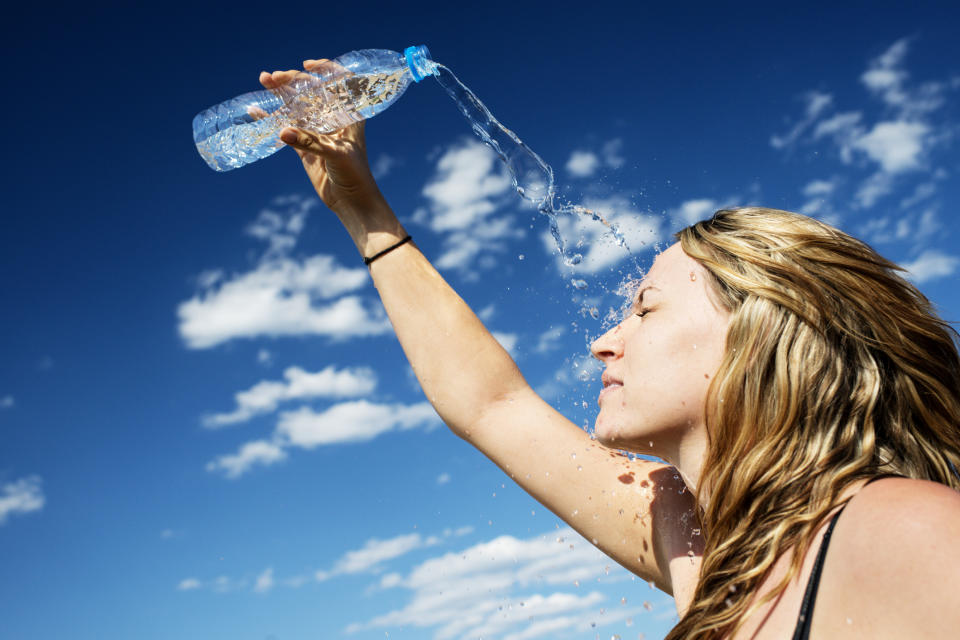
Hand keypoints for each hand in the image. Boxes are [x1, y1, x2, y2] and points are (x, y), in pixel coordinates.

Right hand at [258, 60, 387, 218]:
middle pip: (312, 92)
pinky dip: (272, 119)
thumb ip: (310, 142)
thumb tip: (283, 132)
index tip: (307, 65)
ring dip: (281, 94)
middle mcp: (333, 119)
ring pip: (297, 106)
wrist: (352, 201)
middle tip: (274, 76)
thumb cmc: (354, 174)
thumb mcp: (336, 154)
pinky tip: (257, 110)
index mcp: (349, 114)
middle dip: (293, 80)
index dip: (325, 69)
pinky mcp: (305, 146)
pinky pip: (287, 128)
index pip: (340, 82)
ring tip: (264, 80)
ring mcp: (318, 131)